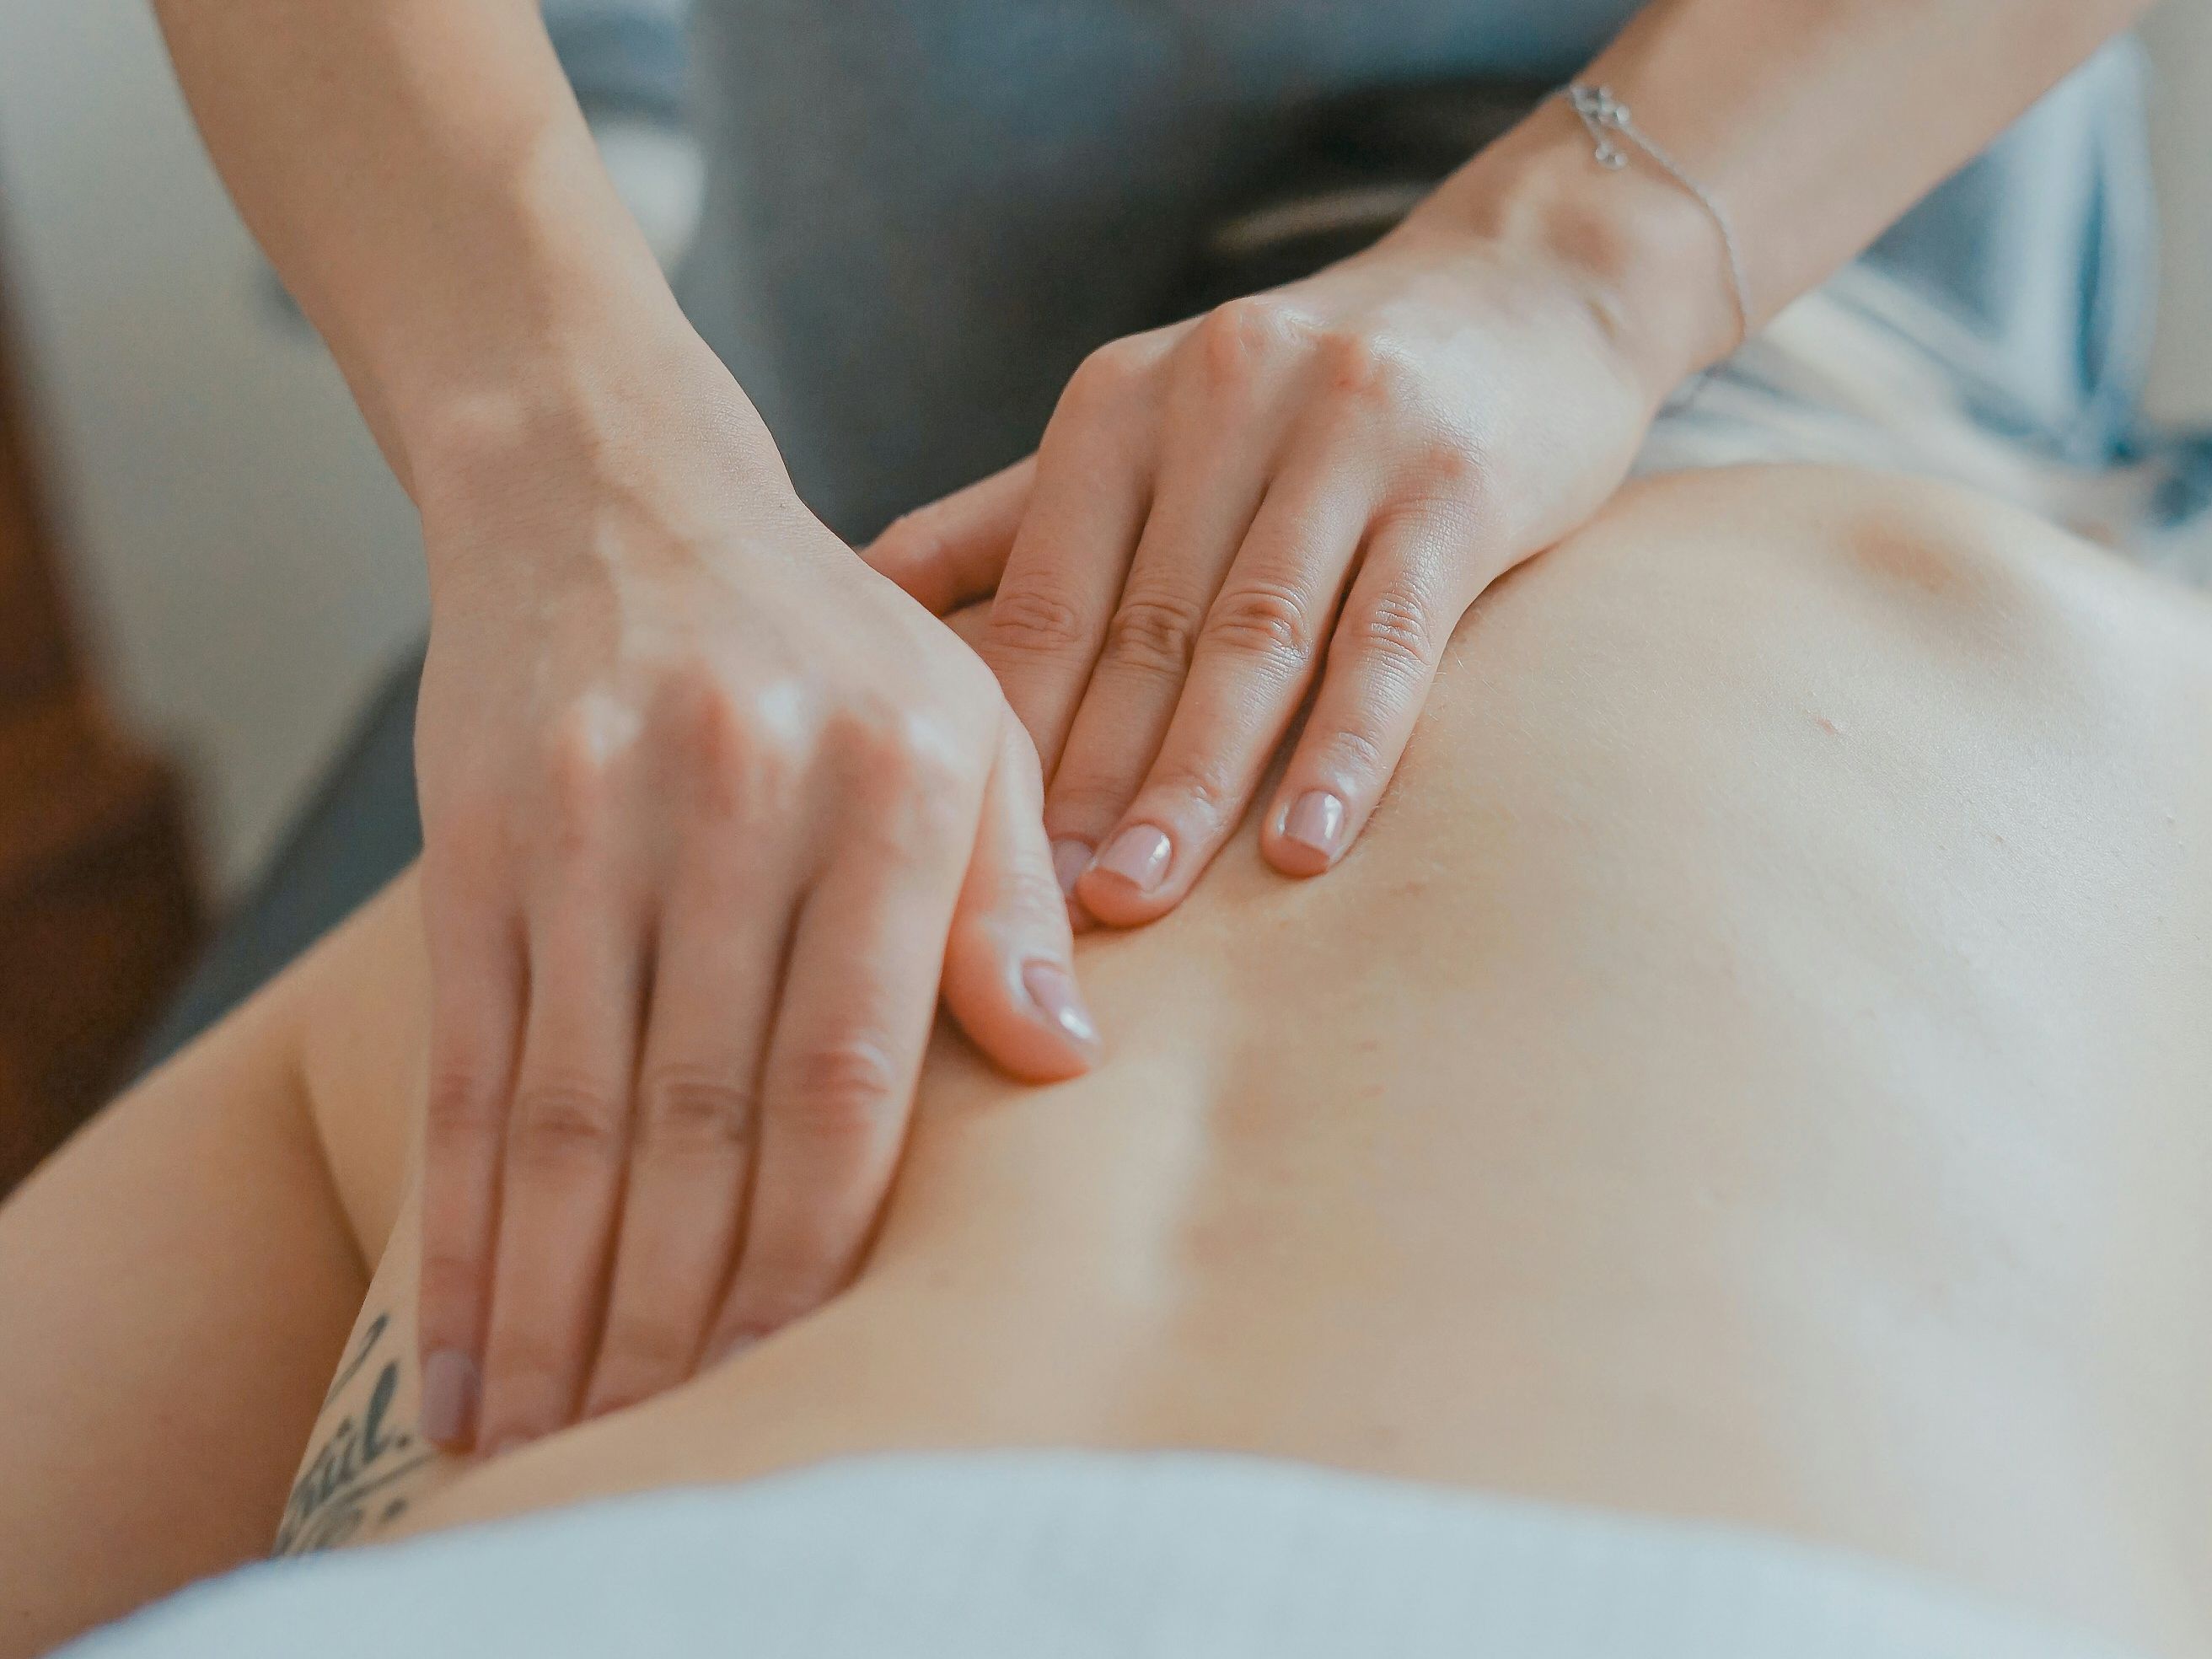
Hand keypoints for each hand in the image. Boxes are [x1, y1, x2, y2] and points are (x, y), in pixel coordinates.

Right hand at [409, 342, 1098, 1454]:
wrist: (610, 487)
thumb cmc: (827, 640)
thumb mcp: (966, 724)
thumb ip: (1010, 897)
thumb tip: (1063, 1069)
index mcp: (896, 783)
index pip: (852, 1068)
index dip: (820, 1241)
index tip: (805, 1372)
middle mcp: (740, 800)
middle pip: (703, 1113)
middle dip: (682, 1309)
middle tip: (666, 1450)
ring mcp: (592, 821)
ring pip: (572, 1112)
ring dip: (560, 1298)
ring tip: (553, 1439)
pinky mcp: (478, 840)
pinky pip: (468, 1065)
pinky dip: (459, 1222)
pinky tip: (459, 1342)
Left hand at [865, 206, 1667, 924]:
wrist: (1527, 285)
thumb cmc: (1310, 393)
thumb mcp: (1151, 422)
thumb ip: (1015, 515)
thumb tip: (859, 594)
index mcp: (1121, 403)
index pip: (1043, 596)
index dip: (1004, 734)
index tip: (961, 862)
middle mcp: (1220, 401)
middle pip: (1139, 631)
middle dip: (1083, 782)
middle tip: (1037, 915)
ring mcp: (1346, 434)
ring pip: (1254, 639)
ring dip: (1192, 782)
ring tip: (1140, 898)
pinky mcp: (1458, 481)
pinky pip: (1391, 635)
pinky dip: (1346, 748)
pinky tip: (1305, 848)